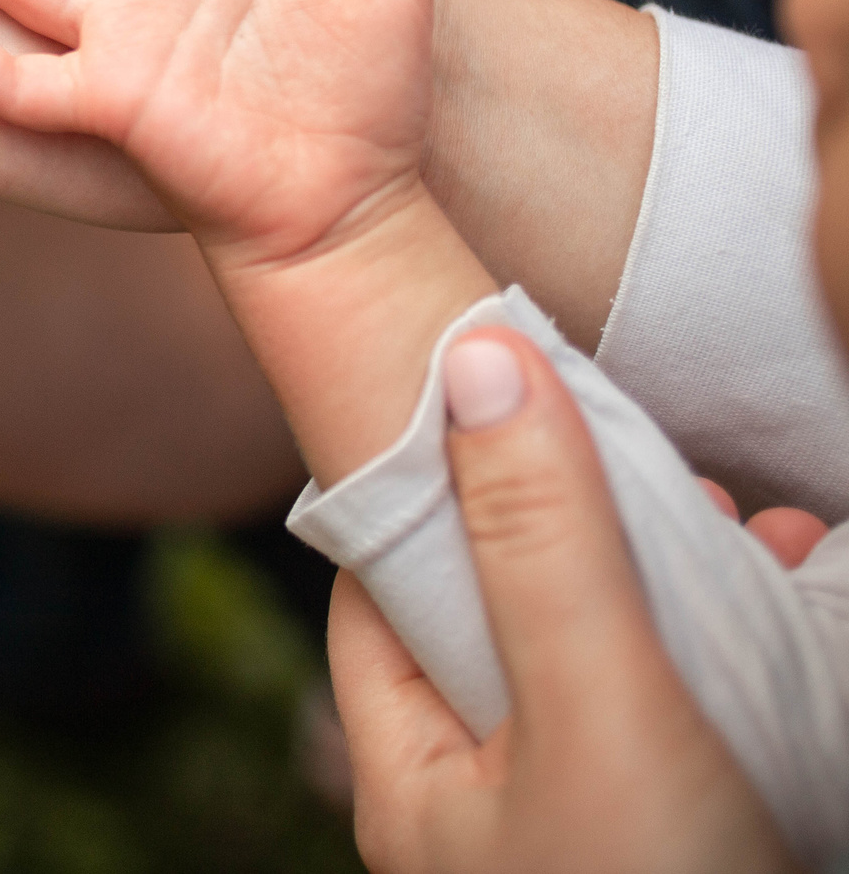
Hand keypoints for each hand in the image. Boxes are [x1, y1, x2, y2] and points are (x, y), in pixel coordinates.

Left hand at [330, 328, 799, 873]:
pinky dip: (743, 653)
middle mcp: (486, 810)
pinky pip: (696, 720)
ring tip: (757, 520)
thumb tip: (477, 360)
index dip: (431, 483)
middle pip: (506, 616)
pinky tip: (802, 587)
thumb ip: (544, 544)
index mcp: (417, 779)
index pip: (382, 584)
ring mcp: (587, 833)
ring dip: (679, 580)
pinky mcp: (684, 843)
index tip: (495, 395)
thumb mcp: (599, 709)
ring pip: (613, 664)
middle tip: (658, 455)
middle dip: (585, 524)